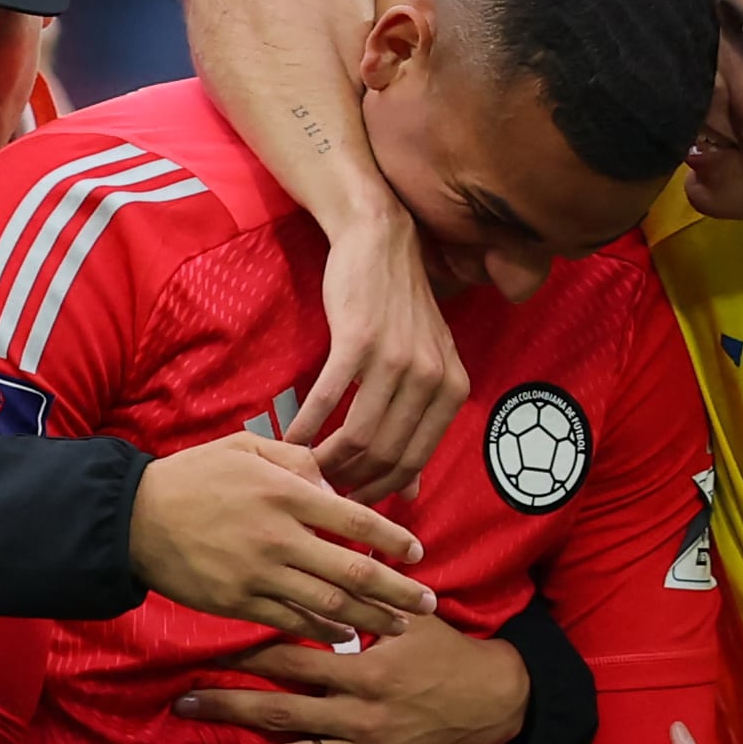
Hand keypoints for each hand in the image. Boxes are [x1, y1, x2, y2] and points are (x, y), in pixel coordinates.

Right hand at [126, 433, 436, 644]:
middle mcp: (278, 536)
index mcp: (285, 493)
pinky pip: (291, 623)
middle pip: (354, 571)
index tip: (418, 553)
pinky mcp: (239, 602)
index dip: (393, 539)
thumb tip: (336, 488)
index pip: (355, 519)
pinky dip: (323, 632)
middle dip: (398, 591)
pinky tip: (344, 636)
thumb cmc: (193, 476)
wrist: (132, 518)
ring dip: (370, 619)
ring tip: (399, 627)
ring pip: (329, 604)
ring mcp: (259, 574)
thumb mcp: (246, 447)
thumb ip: (298, 460)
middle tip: (429, 604)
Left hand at [183, 610, 526, 743]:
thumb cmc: (446, 652)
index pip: (290, 662)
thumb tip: (327, 551)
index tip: (206, 654)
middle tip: (181, 706)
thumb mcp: (409, 617)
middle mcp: (357, 715)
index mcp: (362, 670)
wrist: (491, 703)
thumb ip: (364, 595)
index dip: (245, 659)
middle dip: (226, 709)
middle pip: (278, 713)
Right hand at [289, 204, 471, 500]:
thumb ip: (420, 426)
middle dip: (351, 482)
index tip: (353, 502)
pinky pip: (328, 401)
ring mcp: (398, 360)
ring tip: (304, 471)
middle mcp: (432, 378)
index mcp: (452, 389)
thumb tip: (412, 491)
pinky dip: (306, 428)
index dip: (381, 491)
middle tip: (323, 490)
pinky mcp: (359, 342)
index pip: (415, 461)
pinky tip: (289, 442)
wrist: (379, 240)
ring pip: (359, 436)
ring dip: (326, 461)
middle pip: (386, 455)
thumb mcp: (426, 365)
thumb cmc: (397, 307)